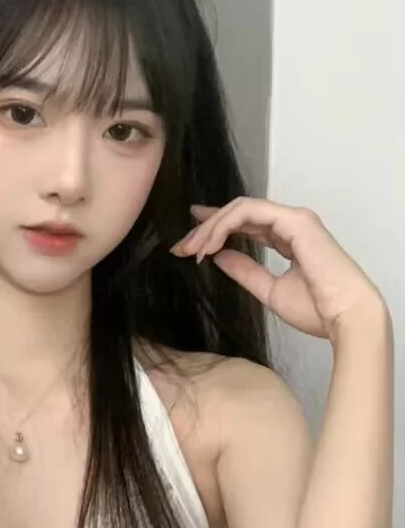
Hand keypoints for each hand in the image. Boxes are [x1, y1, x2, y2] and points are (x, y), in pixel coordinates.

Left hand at [170, 197, 387, 340]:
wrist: (345, 319)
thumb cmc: (317, 309)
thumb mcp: (268, 290)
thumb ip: (244, 271)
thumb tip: (218, 257)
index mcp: (288, 237)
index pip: (245, 222)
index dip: (215, 227)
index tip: (189, 240)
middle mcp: (290, 223)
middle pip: (237, 213)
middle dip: (205, 228)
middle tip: (182, 247)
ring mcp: (293, 219)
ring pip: (239, 209)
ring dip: (211, 227)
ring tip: (192, 249)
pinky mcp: (294, 221)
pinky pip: (249, 213)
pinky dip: (224, 226)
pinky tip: (209, 245)